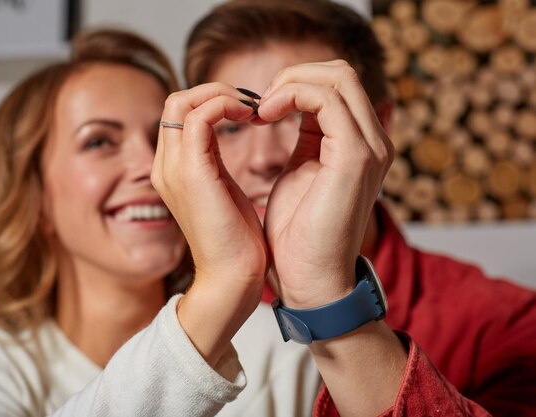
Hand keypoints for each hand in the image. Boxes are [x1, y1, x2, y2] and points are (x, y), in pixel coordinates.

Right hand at [151, 83, 267, 364]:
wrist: (233, 280)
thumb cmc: (237, 241)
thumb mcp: (224, 191)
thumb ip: (218, 163)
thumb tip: (235, 139)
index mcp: (173, 169)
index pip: (180, 113)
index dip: (213, 100)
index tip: (250, 109)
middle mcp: (166, 165)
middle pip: (177, 100)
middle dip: (216, 91)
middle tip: (254, 104)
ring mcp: (174, 168)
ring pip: (183, 101)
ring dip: (222, 94)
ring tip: (254, 108)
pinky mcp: (191, 173)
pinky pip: (200, 117)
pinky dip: (225, 106)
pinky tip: (253, 117)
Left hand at [259, 60, 393, 308]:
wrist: (309, 279)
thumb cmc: (297, 234)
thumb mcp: (299, 171)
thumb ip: (305, 136)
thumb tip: (290, 106)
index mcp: (359, 144)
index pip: (338, 85)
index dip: (297, 83)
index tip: (261, 106)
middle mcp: (374, 141)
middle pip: (341, 73)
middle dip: (293, 76)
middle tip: (259, 102)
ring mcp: (370, 147)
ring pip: (337, 78)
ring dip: (289, 84)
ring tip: (259, 109)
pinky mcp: (355, 157)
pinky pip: (326, 100)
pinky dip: (291, 96)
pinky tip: (265, 115)